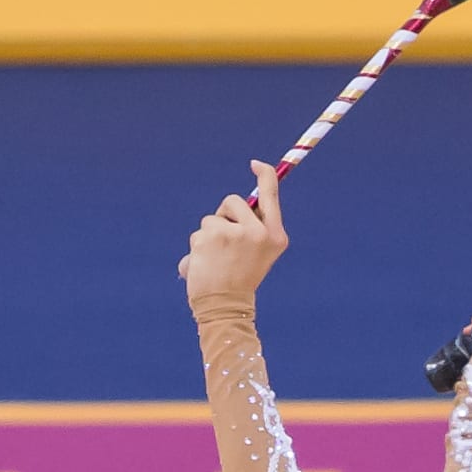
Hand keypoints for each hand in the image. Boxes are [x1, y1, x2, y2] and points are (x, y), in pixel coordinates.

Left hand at [180, 162, 288, 307]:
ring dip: (208, 236)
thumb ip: (251, 229)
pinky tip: (203, 266)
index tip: (254, 164)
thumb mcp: (257, 255)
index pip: (271, 195)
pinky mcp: (213, 235)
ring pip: (212, 218)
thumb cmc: (238, 281)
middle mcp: (258, 231)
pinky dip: (196, 249)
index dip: (265, 174)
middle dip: (223, 215)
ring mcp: (235, 232)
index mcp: (275, 236)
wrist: (224, 308)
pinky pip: (199, 232)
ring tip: (214, 261)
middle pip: (233, 200)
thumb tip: (237, 205)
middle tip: (224, 244)